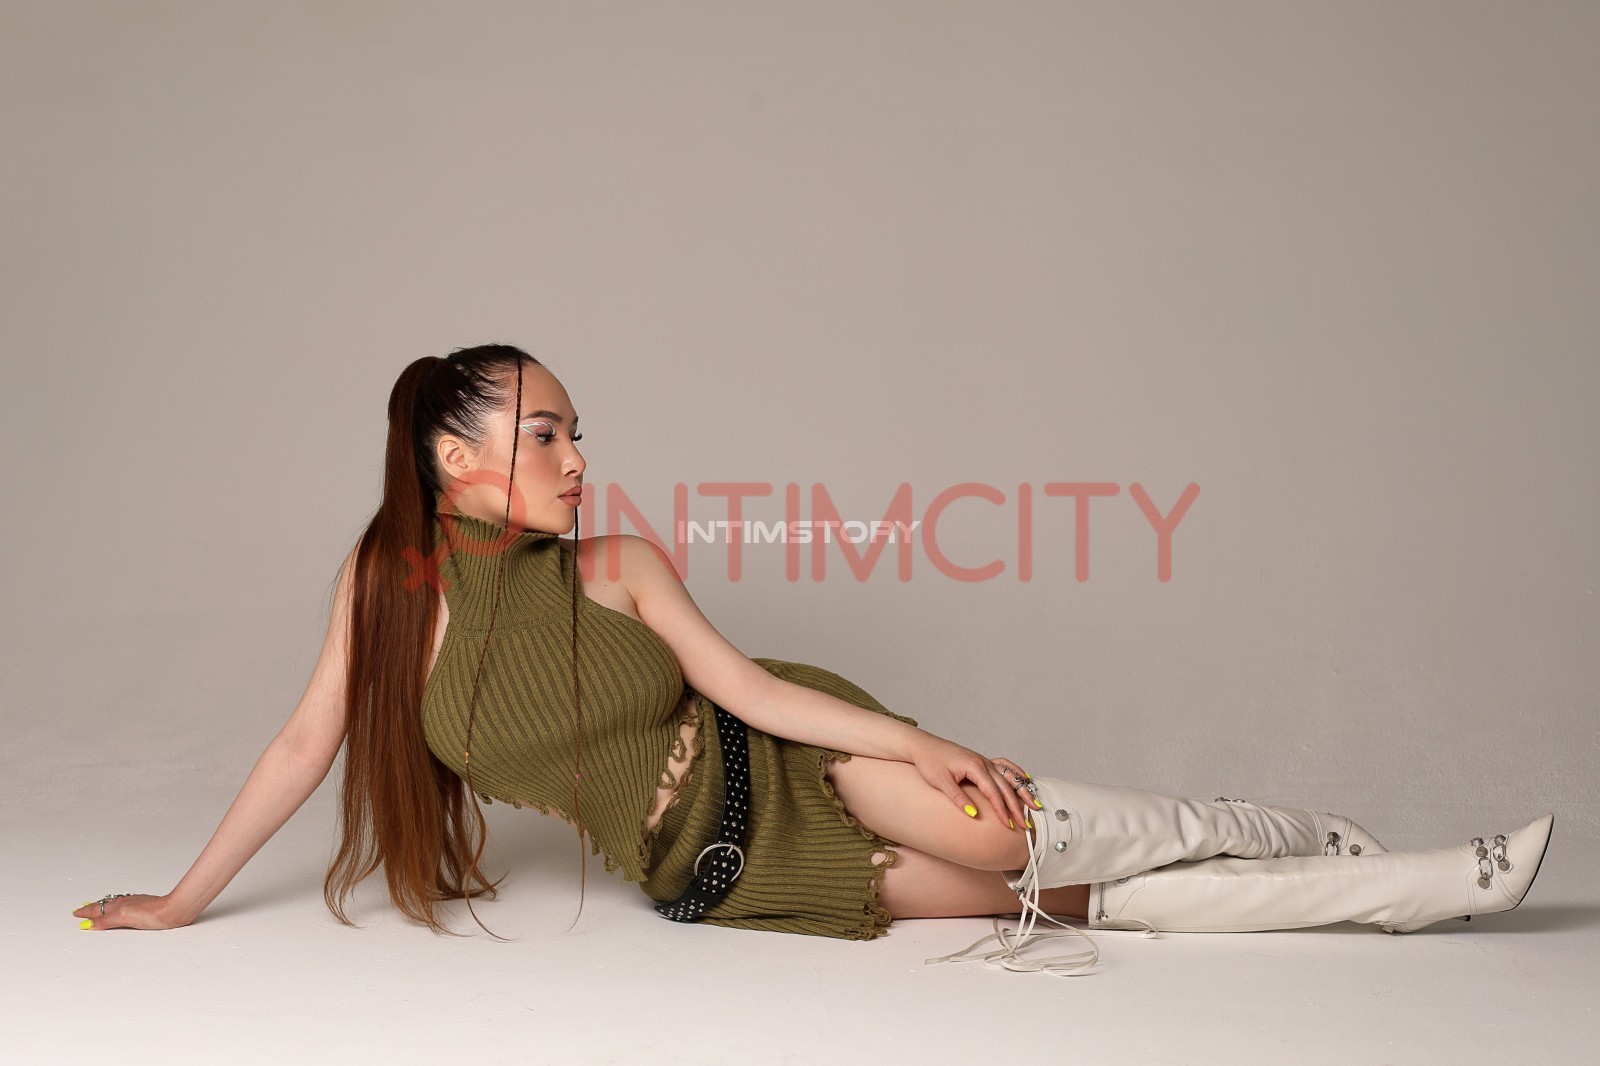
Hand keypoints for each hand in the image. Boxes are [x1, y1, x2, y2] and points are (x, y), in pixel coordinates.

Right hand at [73, 893, 191, 930]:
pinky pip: (125, 904)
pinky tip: (121, 907)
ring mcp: (136, 904)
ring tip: (97, 907)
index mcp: (119, 906)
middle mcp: (126, 903)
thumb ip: (107, 920)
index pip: (98, 910)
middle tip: (81, 909)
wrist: (174, 911)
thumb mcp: (124, 918)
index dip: (87, 912)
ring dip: (103, 906)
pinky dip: (116, 906)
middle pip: (105, 905)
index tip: (76, 913)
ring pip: (114, 904)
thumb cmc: (153, 914)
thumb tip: (89, 923)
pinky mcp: (145, 907)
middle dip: (92, 908)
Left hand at [905, 733, 1032, 829]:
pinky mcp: (982, 761)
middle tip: (1025, 825)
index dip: (1002, 810)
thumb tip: (973, 814)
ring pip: (1009, 777)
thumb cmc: (929, 762)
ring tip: (1036, 805)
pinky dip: (1016, 774)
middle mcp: (983, 762)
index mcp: (974, 766)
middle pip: (1005, 787)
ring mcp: (984, 760)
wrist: (923, 745)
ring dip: (1023, 792)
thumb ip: (958, 798)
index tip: (1008, 825)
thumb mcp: (940, 782)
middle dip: (1017, 807)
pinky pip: (1005, 767)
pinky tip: (1026, 779)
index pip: (993, 792)